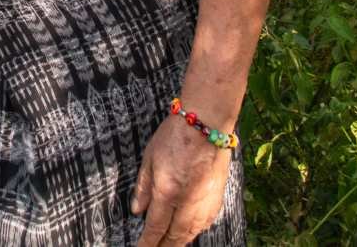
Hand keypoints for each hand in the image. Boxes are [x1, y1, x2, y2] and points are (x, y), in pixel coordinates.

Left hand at [131, 111, 232, 245]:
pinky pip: (207, 222)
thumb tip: (137, 211)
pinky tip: (192, 231)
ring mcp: (205, 199)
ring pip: (193, 231)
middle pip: (176, 235)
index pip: (156, 227)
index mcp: (167, 191)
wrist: (206, 122)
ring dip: (181, 241)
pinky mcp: (218, 195)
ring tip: (172, 244)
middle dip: (165, 246)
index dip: (148, 242)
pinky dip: (197, 230)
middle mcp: (187, 201)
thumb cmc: (174, 135)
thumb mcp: (149, 158)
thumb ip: (143, 187)